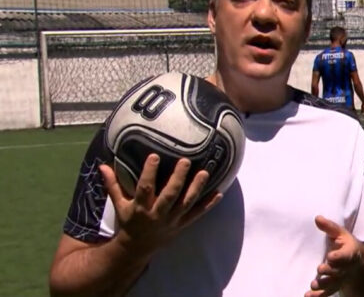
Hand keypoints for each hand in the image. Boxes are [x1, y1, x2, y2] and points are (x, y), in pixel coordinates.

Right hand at [99, 154, 222, 254]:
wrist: (137, 248)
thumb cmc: (129, 221)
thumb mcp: (119, 204)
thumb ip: (113, 184)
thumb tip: (102, 165)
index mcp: (141, 207)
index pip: (145, 188)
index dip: (149, 172)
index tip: (155, 156)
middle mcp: (157, 214)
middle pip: (170, 195)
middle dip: (178, 179)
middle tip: (186, 161)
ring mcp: (172, 220)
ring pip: (186, 203)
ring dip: (197, 188)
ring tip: (205, 172)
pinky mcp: (183, 224)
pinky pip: (198, 214)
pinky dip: (209, 204)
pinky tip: (219, 193)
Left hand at [305, 216, 362, 296]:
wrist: (359, 264)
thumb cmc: (347, 246)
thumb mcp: (341, 234)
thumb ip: (329, 227)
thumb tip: (317, 218)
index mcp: (349, 253)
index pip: (345, 256)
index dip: (338, 257)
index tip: (330, 256)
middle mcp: (346, 268)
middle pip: (338, 271)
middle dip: (330, 271)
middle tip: (320, 270)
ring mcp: (340, 279)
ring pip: (333, 284)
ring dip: (323, 285)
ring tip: (313, 286)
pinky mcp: (334, 286)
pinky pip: (327, 293)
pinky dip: (318, 296)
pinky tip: (308, 296)